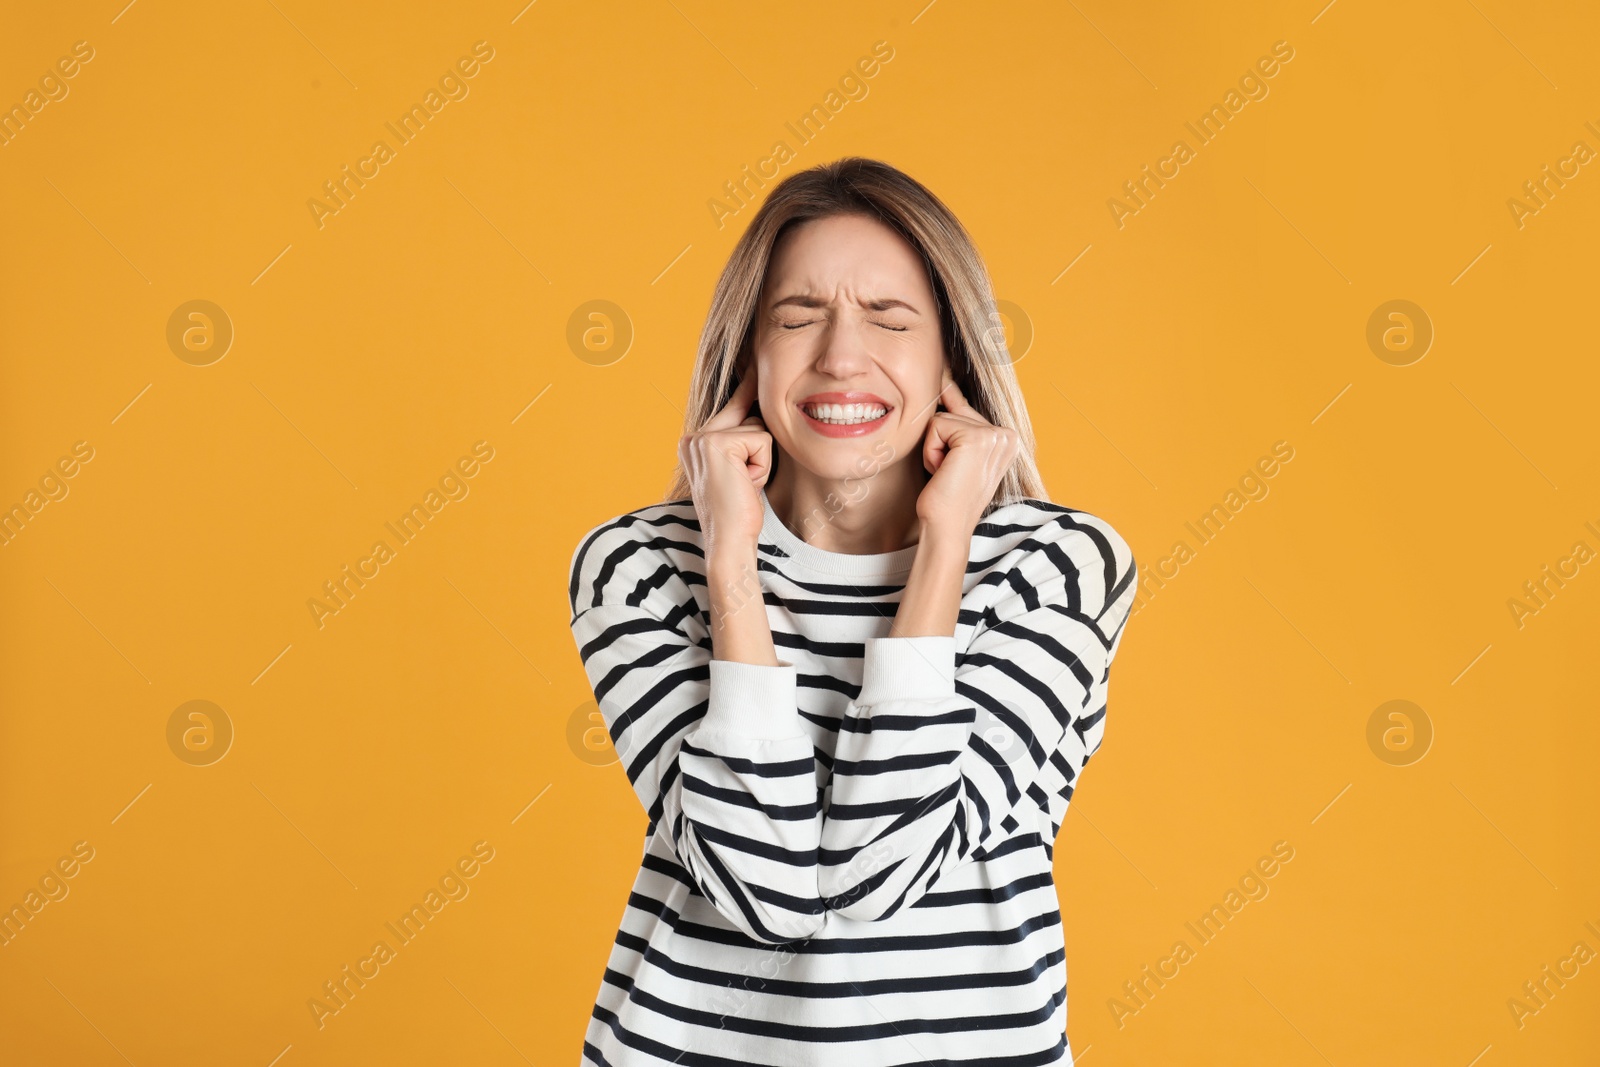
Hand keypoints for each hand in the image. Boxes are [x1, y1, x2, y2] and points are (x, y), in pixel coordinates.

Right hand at [678, 369, 771, 555]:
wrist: (729, 542)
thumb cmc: (739, 513)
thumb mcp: (738, 470)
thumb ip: (742, 441)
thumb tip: (763, 410)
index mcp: (693, 441)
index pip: (732, 406)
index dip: (748, 386)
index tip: (754, 355)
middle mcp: (692, 436)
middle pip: (748, 414)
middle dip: (758, 446)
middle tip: (744, 479)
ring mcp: (702, 437)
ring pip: (759, 429)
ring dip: (762, 460)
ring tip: (744, 485)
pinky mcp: (718, 443)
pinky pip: (762, 440)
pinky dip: (762, 466)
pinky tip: (745, 485)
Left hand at [916, 373, 1019, 536]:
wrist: (946, 527)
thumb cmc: (947, 495)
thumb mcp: (957, 452)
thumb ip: (958, 418)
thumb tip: (945, 380)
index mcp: (1007, 438)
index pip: (965, 412)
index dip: (947, 434)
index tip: (950, 457)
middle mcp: (1007, 434)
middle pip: (952, 411)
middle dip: (940, 443)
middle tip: (950, 474)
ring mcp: (995, 435)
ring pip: (941, 418)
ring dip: (934, 448)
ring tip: (947, 473)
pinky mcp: (977, 438)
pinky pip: (936, 426)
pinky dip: (931, 451)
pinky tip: (944, 472)